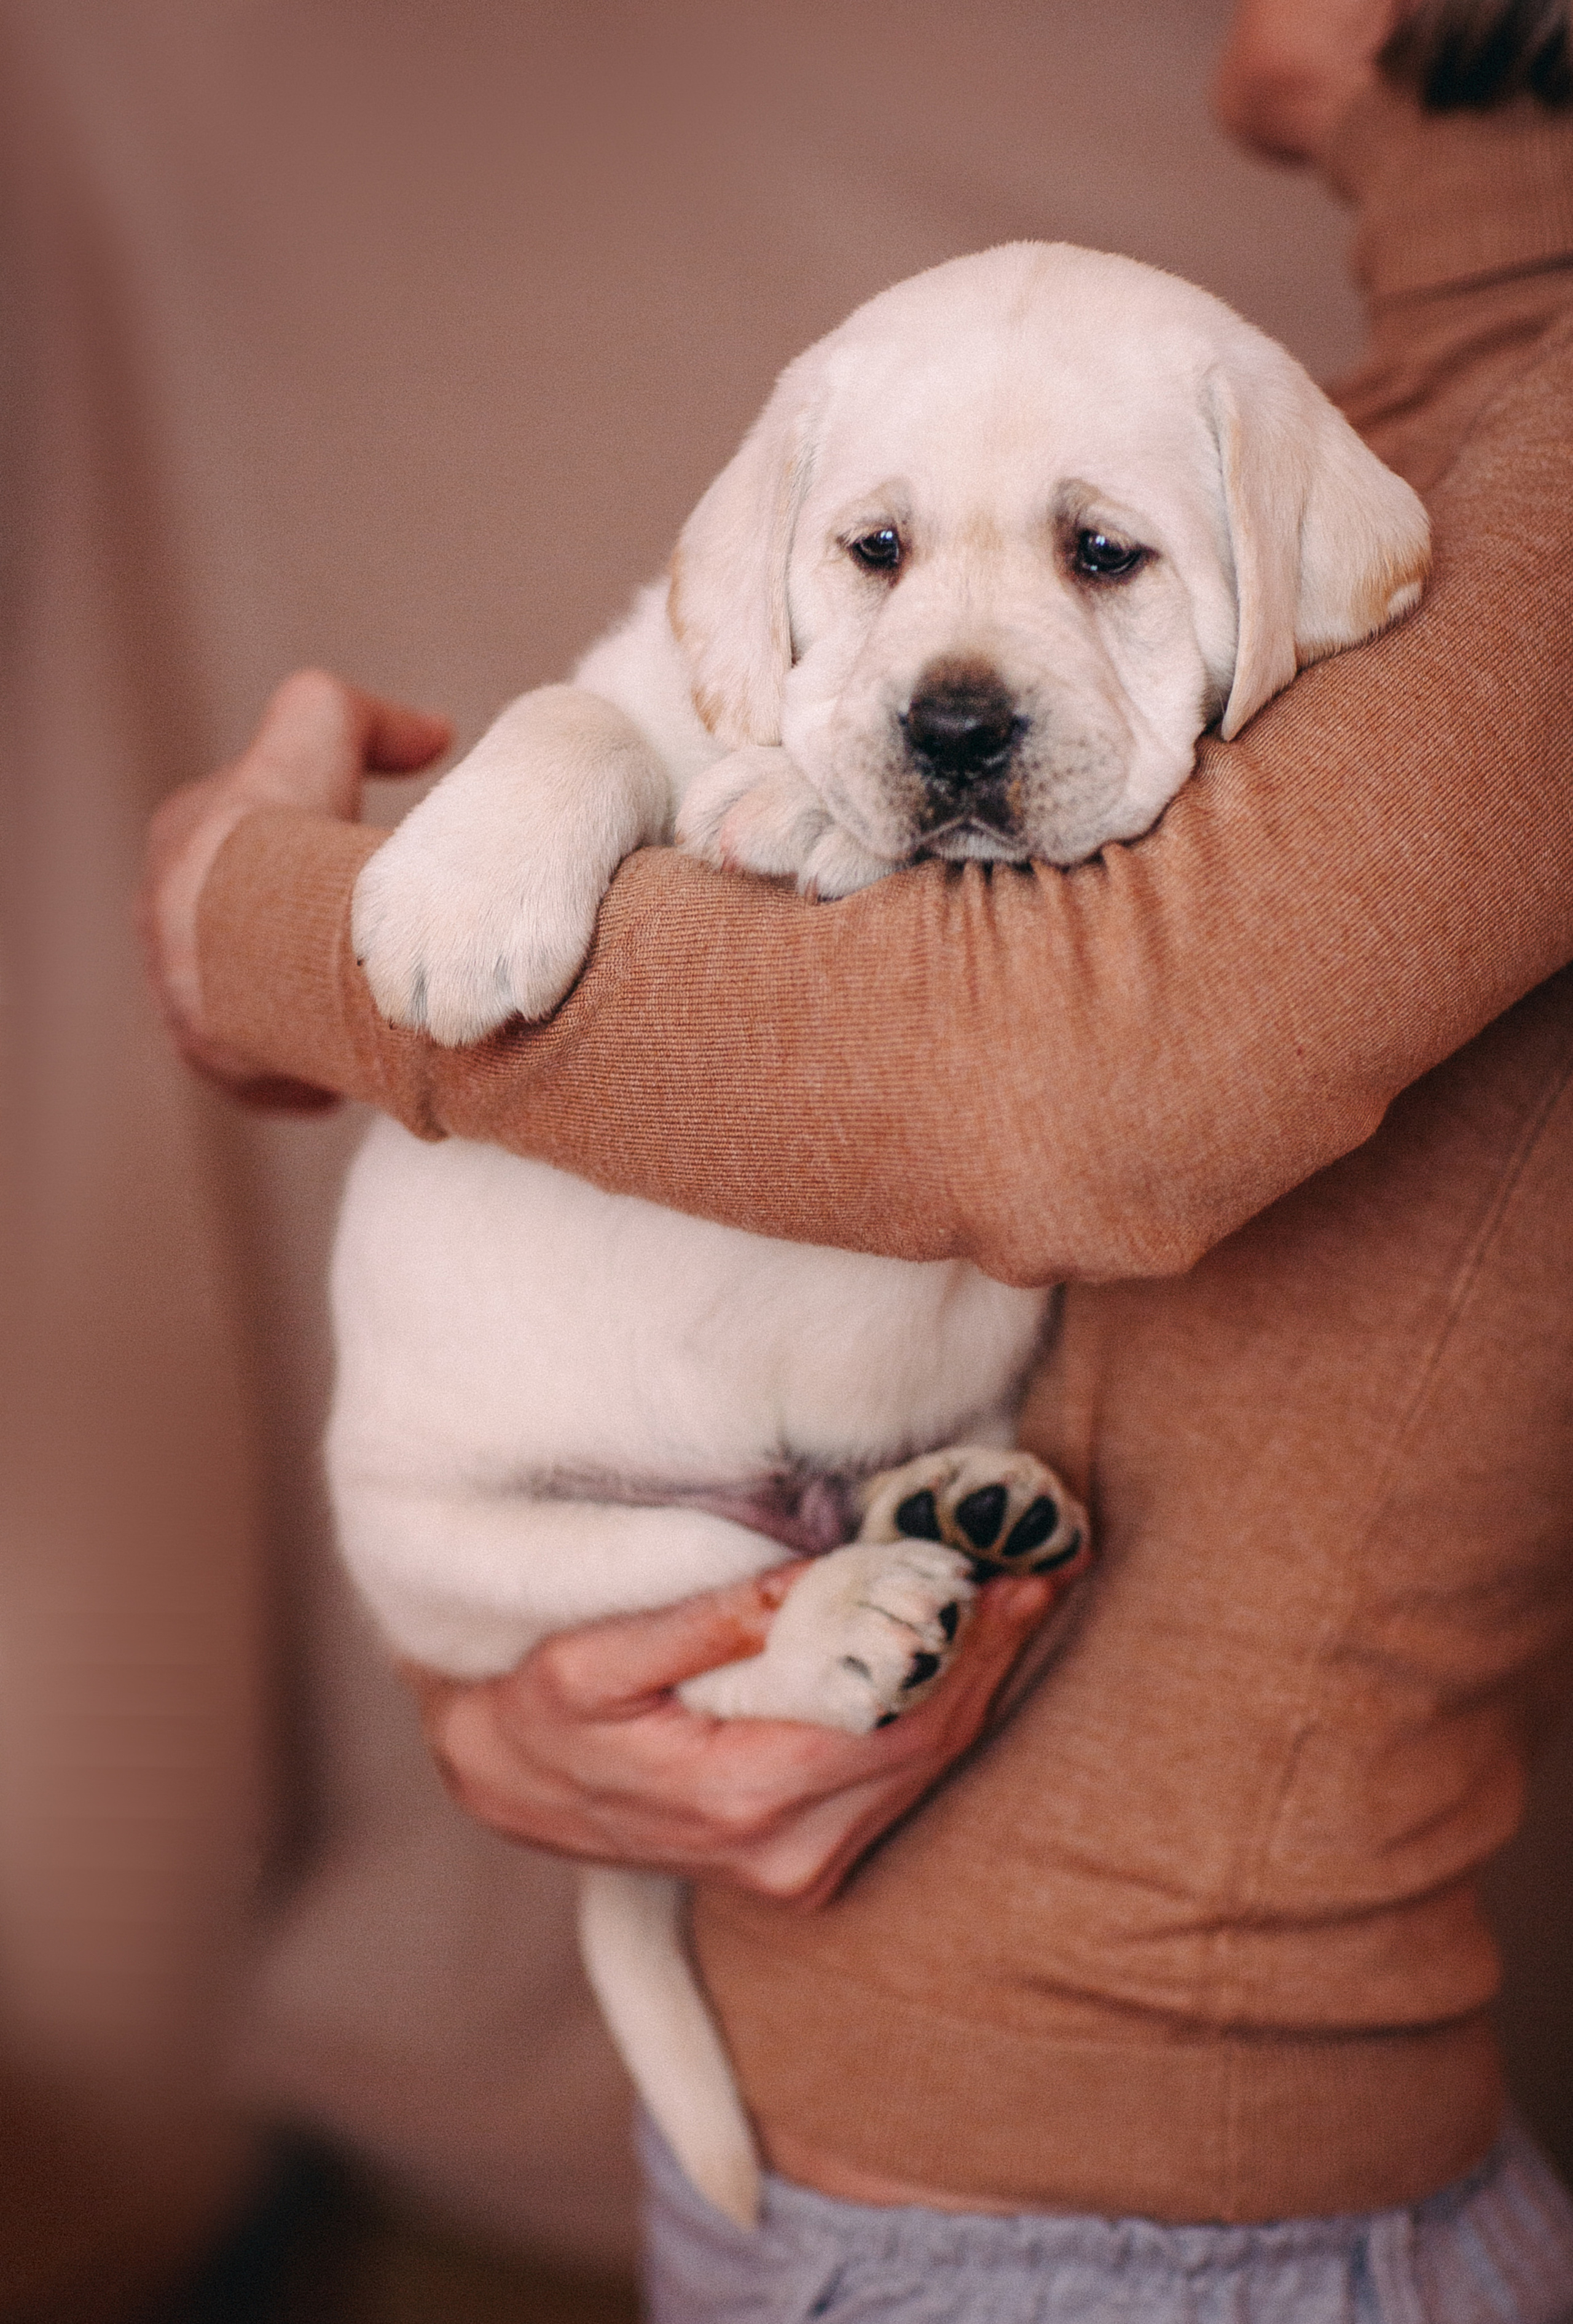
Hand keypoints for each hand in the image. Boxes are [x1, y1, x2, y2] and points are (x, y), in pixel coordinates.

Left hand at [139, 668, 450, 1107]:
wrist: (254, 932)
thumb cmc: (283, 830)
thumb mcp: (322, 725)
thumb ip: (371, 719)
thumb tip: (432, 733)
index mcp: (183, 843)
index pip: (237, 842)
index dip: (296, 852)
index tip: (351, 875)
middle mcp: (165, 919)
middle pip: (241, 930)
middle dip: (291, 941)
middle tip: (360, 956)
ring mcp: (178, 992)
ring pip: (246, 1000)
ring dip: (293, 1008)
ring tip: (357, 1019)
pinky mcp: (207, 1055)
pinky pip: (251, 1068)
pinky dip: (292, 1071)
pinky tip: (333, 1078)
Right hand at [402, 1558, 1077, 1908]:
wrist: (501, 1783)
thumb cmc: (540, 1709)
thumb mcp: (589, 1660)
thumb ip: (701, 1622)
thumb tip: (805, 1581)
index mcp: (742, 1799)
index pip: (901, 1717)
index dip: (973, 1646)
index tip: (1023, 1573)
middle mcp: (785, 1855)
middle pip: (932, 1745)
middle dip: (992, 1655)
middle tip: (1043, 1567)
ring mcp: (796, 1870)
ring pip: (924, 1772)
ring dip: (973, 1684)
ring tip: (1015, 1598)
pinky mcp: (797, 1868)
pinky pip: (893, 1787)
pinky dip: (933, 1718)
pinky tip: (955, 1657)